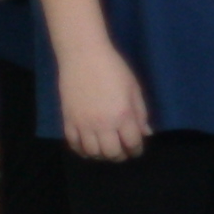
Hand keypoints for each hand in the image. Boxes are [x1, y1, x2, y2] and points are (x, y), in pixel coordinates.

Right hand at [52, 38, 148, 164]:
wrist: (83, 57)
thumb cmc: (114, 69)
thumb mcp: (134, 89)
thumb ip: (141, 113)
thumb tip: (146, 133)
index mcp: (123, 115)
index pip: (132, 143)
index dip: (136, 150)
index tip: (137, 150)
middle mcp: (103, 124)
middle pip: (111, 153)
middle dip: (120, 156)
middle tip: (123, 153)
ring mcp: (83, 124)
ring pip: (92, 152)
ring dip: (101, 156)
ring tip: (106, 152)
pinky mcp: (68, 120)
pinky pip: (73, 144)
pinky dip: (81, 150)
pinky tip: (88, 149)